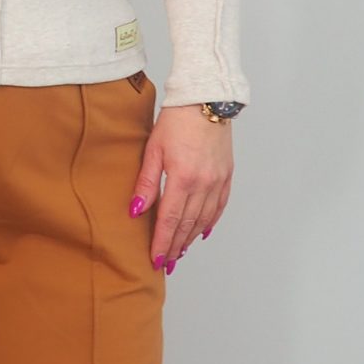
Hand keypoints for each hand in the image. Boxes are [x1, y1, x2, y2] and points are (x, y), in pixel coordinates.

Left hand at [132, 106, 232, 272]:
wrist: (206, 99)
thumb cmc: (176, 120)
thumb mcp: (153, 149)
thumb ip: (146, 183)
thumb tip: (136, 212)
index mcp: (183, 177)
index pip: (170, 220)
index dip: (162, 242)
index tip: (154, 260)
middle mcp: (204, 183)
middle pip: (187, 224)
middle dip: (175, 246)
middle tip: (164, 264)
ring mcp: (218, 180)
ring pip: (204, 219)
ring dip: (190, 238)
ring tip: (179, 252)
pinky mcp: (227, 174)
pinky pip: (219, 206)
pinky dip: (210, 222)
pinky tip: (201, 232)